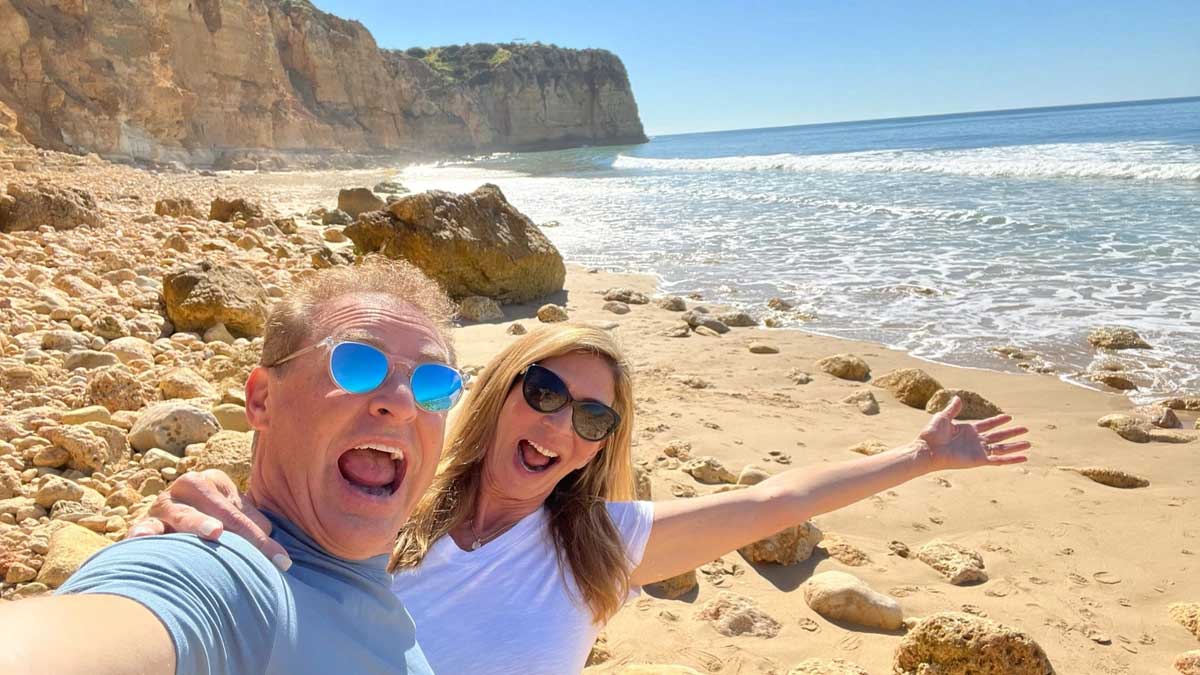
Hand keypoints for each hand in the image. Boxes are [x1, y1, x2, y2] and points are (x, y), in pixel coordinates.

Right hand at [126, 469, 291, 570]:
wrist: (175, 525)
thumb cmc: (217, 523)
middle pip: (216, 508)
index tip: (283, 563)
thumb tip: (278, 554)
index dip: (260, 537)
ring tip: (215, 532)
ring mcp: (164, 505)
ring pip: (181, 513)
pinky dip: (142, 533)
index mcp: (213, 481)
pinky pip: (143, 528)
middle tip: (257, 542)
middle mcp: (188, 487)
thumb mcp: (236, 517)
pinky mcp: (144, 523)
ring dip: (197, 523)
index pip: (239, 510)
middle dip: (239, 529)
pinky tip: (142, 538)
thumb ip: (256, 527)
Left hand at [915, 396, 1030, 471]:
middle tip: (1025, 429)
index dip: (998, 420)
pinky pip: (999, 460)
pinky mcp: (979, 460)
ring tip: (1029, 443)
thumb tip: (957, 398)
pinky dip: (1012, 459)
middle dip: (1012, 432)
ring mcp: (978, 451)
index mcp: (968, 430)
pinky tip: (1024, 457)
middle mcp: (975, 441)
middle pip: (999, 435)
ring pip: (1002, 448)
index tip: (1009, 417)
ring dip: (1015, 446)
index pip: (988, 424)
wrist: (928, 449)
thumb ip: (952, 409)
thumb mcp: (942, 417)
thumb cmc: (932, 434)